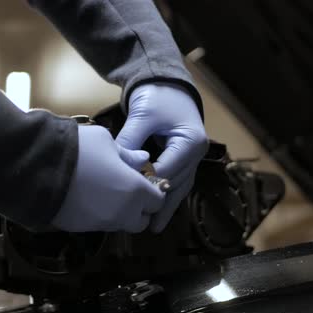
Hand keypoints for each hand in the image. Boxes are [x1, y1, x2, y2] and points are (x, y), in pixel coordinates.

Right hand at [51, 125, 165, 232]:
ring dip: (119, 212)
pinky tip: (87, 196)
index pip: (158, 201)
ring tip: (104, 190)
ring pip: (120, 224)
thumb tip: (142, 160)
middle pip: (141, 221)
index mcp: (134, 190)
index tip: (144, 180)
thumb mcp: (106, 141)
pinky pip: (99, 224)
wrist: (37, 167)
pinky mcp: (81, 228)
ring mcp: (101, 223)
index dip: (153, 191)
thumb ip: (128, 155)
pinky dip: (99, 214)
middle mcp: (122, 213)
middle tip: (128, 189)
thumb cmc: (78, 148)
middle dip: (140, 209)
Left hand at [117, 82, 208, 231]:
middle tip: (142, 222)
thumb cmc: (157, 96)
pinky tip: (159, 213)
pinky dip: (167, 196)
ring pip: (179, 187)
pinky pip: (177, 181)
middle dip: (158, 201)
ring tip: (154, 227)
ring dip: (166, 206)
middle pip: (176, 183)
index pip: (168, 170)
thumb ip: (130, 140)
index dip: (148, 183)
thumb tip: (116, 164)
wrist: (166, 84)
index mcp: (190, 141)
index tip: (129, 195)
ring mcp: (192, 158)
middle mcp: (196, 153)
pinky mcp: (184, 159)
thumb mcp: (143, 115)